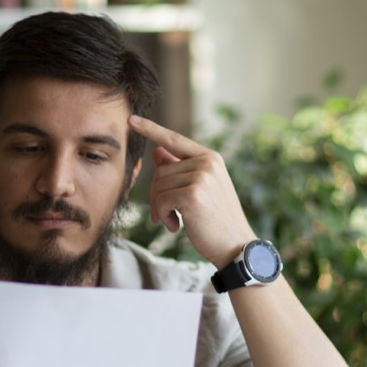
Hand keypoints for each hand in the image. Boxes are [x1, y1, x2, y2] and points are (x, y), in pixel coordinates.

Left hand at [128, 115, 254, 268]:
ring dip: (160, 208)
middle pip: (160, 170)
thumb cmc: (215, 220)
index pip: (174, 139)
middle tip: (166, 216)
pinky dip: (162, 216)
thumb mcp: (199, 190)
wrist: (235, 247)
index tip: (131, 119)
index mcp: (210, 158)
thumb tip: (156, 151)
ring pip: (159, 185)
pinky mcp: (193, 194)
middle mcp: (207, 162)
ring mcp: (202, 177)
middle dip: (158, 195)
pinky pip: (161, 200)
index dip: (151, 129)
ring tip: (175, 222)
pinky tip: (176, 227)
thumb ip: (179, 170)